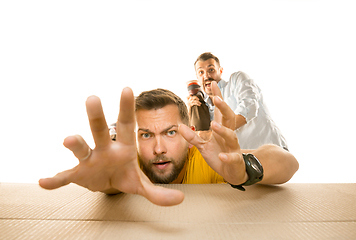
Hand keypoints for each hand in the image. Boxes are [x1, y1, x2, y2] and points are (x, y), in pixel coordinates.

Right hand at [39, 87, 183, 205]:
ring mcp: (90, 160)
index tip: (128, 88)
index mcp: (124, 147)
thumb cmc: (125, 175)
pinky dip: (56, 180)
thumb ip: (158, 193)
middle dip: (97, 116)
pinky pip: (65, 177)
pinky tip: (44, 183)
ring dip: (75, 143)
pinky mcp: (78, 174)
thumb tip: (180, 200)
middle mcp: (105, 149)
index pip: (127, 124)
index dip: (126, 108)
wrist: (107, 184)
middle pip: (101, 130)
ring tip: (68, 139)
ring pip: (82, 148)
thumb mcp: (141, 185)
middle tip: (93, 98)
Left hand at [179, 83, 246, 184]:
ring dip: (223, 130)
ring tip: (214, 125)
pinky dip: (227, 156)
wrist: (232, 172)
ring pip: (231, 136)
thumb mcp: (203, 145)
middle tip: (216, 99)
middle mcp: (228, 135)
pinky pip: (232, 157)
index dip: (218, 97)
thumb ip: (192, 136)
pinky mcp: (235, 160)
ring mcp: (233, 148)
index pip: (220, 111)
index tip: (213, 84)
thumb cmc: (219, 154)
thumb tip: (179, 126)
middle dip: (224, 108)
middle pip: (229, 118)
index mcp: (221, 130)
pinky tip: (221, 155)